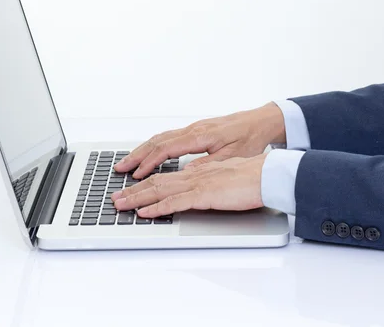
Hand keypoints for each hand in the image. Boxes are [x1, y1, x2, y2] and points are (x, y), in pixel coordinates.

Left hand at [112, 154, 266, 216]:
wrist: (267, 174)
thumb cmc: (252, 176)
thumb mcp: (224, 176)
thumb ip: (207, 180)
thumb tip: (195, 187)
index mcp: (198, 170)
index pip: (165, 176)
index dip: (145, 182)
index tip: (130, 188)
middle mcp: (193, 174)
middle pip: (156, 181)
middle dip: (132, 191)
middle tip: (115, 199)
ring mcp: (197, 183)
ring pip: (159, 189)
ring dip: (137, 198)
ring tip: (121, 205)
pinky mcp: (204, 194)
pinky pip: (175, 202)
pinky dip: (157, 208)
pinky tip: (145, 213)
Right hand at [114, 102, 284, 178]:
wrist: (263, 121)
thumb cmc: (251, 137)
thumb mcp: (233, 156)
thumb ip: (209, 165)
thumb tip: (186, 174)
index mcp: (200, 136)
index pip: (166, 149)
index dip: (149, 163)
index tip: (136, 175)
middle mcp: (193, 129)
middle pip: (157, 141)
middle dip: (136, 155)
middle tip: (120, 168)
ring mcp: (194, 128)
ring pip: (161, 138)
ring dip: (143, 150)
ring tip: (128, 162)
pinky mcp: (197, 130)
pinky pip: (169, 137)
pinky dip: (154, 146)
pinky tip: (150, 154)